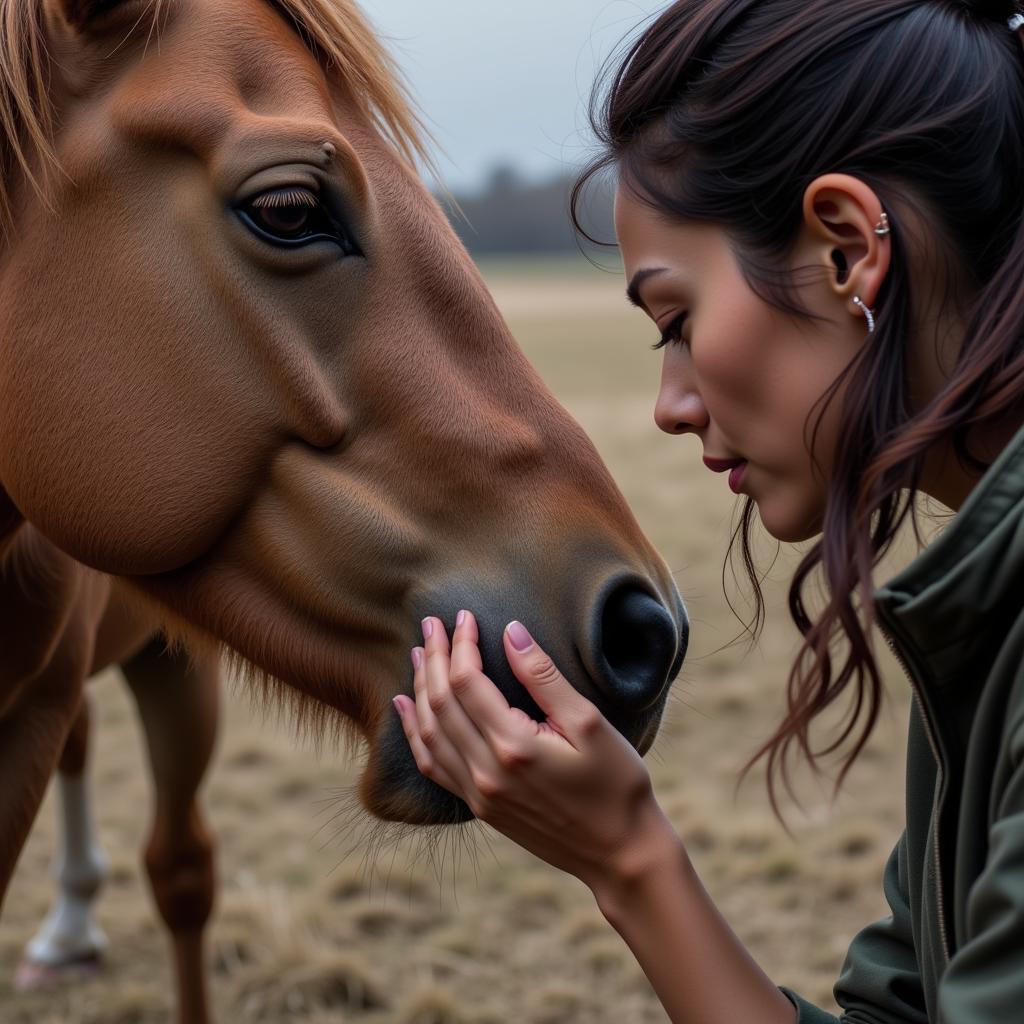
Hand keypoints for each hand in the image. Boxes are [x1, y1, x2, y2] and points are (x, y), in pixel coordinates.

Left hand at [392, 611, 673, 891]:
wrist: (621, 853)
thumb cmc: (616, 784)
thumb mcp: (589, 723)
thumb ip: (544, 677)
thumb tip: (511, 631)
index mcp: (513, 747)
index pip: (468, 682)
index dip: (460, 645)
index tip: (463, 617)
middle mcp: (486, 773)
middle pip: (441, 703)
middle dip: (433, 659)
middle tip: (431, 624)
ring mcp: (479, 794)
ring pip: (430, 732)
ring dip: (419, 689)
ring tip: (418, 655)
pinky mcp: (480, 807)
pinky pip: (433, 764)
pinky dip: (416, 732)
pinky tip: (406, 710)